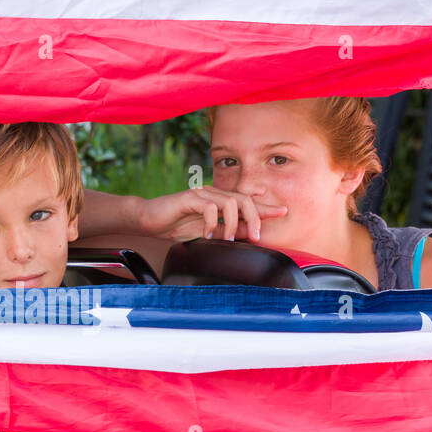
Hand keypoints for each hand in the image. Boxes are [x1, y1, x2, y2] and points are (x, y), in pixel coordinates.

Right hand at [137, 186, 286, 242]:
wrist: (148, 219)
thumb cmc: (175, 225)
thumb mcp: (207, 232)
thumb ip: (228, 230)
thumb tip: (251, 233)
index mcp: (219, 201)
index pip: (247, 202)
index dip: (265, 207)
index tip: (282, 211)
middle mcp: (213, 194)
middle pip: (243, 199)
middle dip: (254, 217)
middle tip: (256, 236)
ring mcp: (201, 194)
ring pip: (230, 202)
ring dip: (233, 223)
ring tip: (227, 237)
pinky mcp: (189, 198)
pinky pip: (209, 207)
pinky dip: (211, 223)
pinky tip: (206, 234)